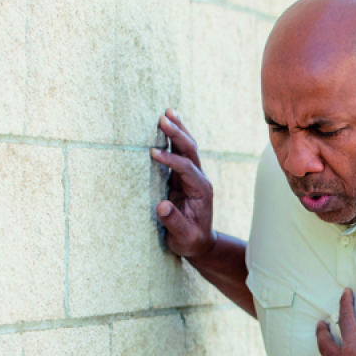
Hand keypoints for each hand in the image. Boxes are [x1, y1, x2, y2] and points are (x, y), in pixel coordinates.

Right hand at [151, 109, 216, 258]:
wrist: (200, 243)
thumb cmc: (191, 241)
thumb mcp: (184, 238)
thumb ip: (175, 223)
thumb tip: (161, 206)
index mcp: (201, 191)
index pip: (186, 169)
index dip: (171, 160)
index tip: (153, 153)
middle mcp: (199, 179)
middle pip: (191, 151)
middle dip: (178, 134)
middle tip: (163, 119)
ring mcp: (193, 176)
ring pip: (188, 148)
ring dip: (178, 130)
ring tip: (167, 112)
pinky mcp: (184, 176)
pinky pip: (181, 153)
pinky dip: (175, 138)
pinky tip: (169, 124)